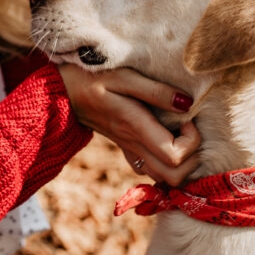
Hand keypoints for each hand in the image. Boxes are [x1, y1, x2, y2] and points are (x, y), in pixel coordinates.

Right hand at [58, 64, 200, 185]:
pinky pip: (152, 170)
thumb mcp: (123, 76)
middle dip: (193, 158)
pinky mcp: (126, 148)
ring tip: (181, 134)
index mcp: (135, 128)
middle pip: (174, 177)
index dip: (192, 141)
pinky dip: (167, 162)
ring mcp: (130, 150)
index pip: (175, 156)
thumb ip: (156, 90)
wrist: (61, 91)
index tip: (187, 118)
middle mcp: (134, 145)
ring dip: (182, 163)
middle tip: (190, 131)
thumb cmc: (91, 77)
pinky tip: (167, 139)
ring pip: (164, 178)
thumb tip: (188, 103)